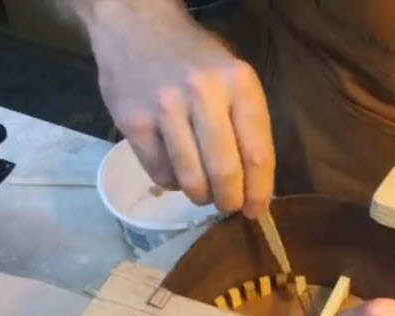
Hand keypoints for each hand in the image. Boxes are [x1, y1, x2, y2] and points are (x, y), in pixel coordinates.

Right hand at [83, 0, 273, 216]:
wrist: (135, 25)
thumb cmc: (193, 58)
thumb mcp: (232, 76)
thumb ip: (246, 124)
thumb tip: (256, 183)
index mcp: (239, 83)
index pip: (258, 152)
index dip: (260, 190)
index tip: (258, 210)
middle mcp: (204, 94)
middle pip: (225, 171)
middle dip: (230, 201)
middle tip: (230, 207)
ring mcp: (165, 108)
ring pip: (191, 178)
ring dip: (201, 196)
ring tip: (203, 194)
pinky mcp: (134, 122)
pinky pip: (160, 173)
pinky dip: (173, 183)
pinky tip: (177, 172)